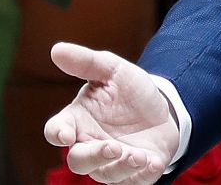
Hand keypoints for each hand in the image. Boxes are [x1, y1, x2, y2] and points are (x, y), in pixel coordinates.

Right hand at [43, 42, 180, 184]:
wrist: (164, 109)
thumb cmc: (130, 91)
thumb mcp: (112, 71)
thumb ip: (86, 62)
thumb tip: (56, 49)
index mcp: (77, 121)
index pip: (56, 130)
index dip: (57, 133)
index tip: (65, 134)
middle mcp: (89, 146)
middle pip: (79, 161)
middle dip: (93, 156)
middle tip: (111, 146)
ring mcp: (110, 163)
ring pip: (105, 174)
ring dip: (120, 166)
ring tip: (138, 156)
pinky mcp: (133, 175)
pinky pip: (132, 182)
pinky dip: (141, 175)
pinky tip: (152, 162)